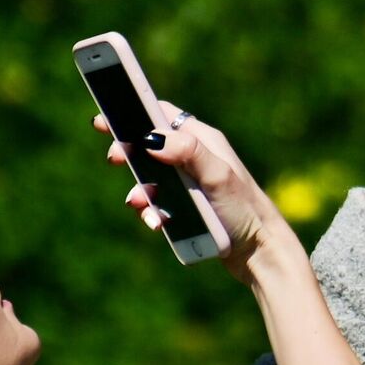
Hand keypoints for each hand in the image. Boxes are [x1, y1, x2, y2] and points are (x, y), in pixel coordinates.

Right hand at [92, 105, 298, 284]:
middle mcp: (194, 158)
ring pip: (149, 179)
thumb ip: (188, 153)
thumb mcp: (217, 177)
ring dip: (138, 190)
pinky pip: (157, 205)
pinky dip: (150, 212)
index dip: (132, 112)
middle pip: (150, 146)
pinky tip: (155, 223)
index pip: (162, 116)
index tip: (104, 116)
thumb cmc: (244, 209)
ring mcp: (188, 184)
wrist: (259, 252)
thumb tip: (152, 137)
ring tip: (138, 203)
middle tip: (114, 159)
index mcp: (203, 140)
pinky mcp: (185, 208)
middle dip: (129, 153)